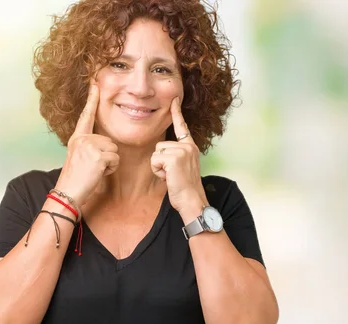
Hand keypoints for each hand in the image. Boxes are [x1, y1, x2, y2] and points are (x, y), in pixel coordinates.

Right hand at [54, 83, 119, 205]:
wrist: (68, 192)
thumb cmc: (76, 178)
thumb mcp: (80, 157)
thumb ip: (89, 146)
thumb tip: (104, 143)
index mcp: (77, 138)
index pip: (86, 115)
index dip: (92, 99)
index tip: (95, 82)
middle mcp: (82, 139)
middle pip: (110, 141)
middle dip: (107, 156)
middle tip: (92, 167)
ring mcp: (89, 146)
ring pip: (114, 150)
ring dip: (109, 163)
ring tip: (94, 170)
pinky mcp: (97, 156)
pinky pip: (115, 159)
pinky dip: (110, 169)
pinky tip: (98, 174)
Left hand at [151, 97, 206, 219]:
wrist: (192, 200)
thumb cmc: (185, 188)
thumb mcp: (183, 167)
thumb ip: (176, 156)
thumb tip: (162, 152)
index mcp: (191, 147)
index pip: (182, 126)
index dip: (176, 112)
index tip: (174, 98)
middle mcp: (188, 146)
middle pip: (160, 145)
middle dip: (160, 161)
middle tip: (172, 174)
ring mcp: (182, 151)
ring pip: (156, 152)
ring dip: (159, 167)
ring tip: (171, 176)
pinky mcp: (174, 158)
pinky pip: (155, 160)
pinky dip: (158, 171)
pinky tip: (169, 177)